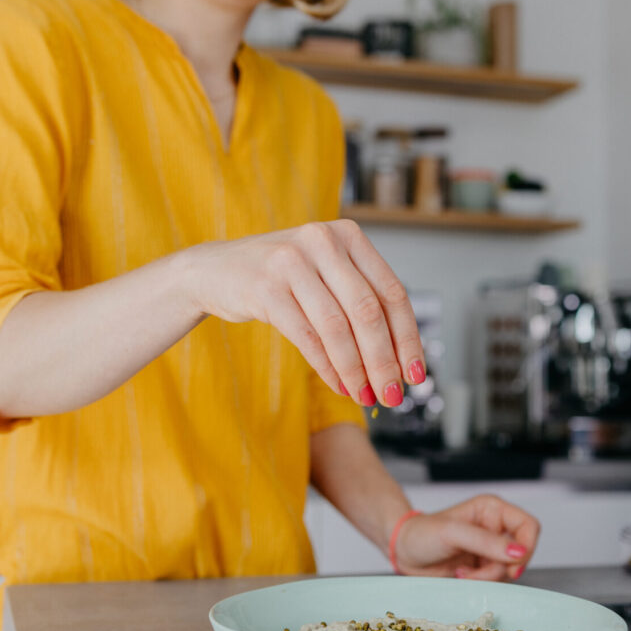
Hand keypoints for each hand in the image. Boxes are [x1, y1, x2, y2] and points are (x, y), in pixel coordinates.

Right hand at [185, 219, 425, 405]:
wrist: (214, 270)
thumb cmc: (280, 277)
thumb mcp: (325, 273)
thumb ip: (360, 299)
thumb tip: (401, 358)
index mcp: (347, 234)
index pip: (391, 292)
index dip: (408, 337)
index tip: (416, 372)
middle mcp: (322, 241)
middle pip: (368, 312)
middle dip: (384, 361)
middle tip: (393, 395)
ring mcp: (291, 261)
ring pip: (338, 328)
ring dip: (357, 370)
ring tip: (366, 396)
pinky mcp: (265, 287)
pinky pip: (307, 337)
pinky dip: (328, 367)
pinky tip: (339, 385)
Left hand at [393, 494, 539, 580]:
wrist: (404, 552)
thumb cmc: (422, 533)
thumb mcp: (453, 534)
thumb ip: (486, 542)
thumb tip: (519, 552)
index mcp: (492, 510)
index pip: (529, 526)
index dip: (527, 547)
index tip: (511, 566)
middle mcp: (495, 528)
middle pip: (521, 554)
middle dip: (500, 569)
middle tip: (474, 572)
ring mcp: (490, 549)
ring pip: (509, 571)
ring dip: (487, 579)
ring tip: (462, 573)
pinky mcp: (483, 568)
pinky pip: (496, 581)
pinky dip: (481, 584)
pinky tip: (461, 576)